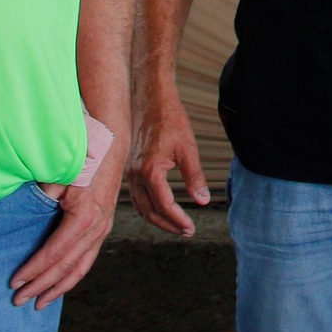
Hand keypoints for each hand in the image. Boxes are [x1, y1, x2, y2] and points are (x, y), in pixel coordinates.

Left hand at [10, 141, 122, 308]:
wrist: (112, 144)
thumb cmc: (83, 157)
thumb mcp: (59, 175)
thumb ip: (41, 198)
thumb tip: (21, 218)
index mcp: (84, 217)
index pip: (54, 253)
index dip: (34, 270)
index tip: (14, 282)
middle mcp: (97, 228)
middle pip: (66, 267)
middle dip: (41, 286)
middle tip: (18, 300)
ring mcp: (103, 229)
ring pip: (80, 268)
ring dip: (58, 287)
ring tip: (39, 303)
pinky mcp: (103, 227)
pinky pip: (87, 259)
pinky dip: (72, 275)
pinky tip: (59, 284)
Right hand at [128, 81, 210, 235]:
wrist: (151, 100)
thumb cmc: (171, 120)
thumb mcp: (188, 149)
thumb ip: (194, 177)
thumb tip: (203, 201)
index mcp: (150, 171)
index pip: (164, 206)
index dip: (178, 220)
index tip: (191, 228)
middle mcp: (135, 175)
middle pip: (149, 212)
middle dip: (168, 225)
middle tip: (186, 231)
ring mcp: (128, 172)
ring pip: (140, 206)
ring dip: (158, 219)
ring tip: (176, 225)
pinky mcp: (128, 168)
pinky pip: (136, 196)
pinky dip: (148, 208)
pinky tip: (160, 209)